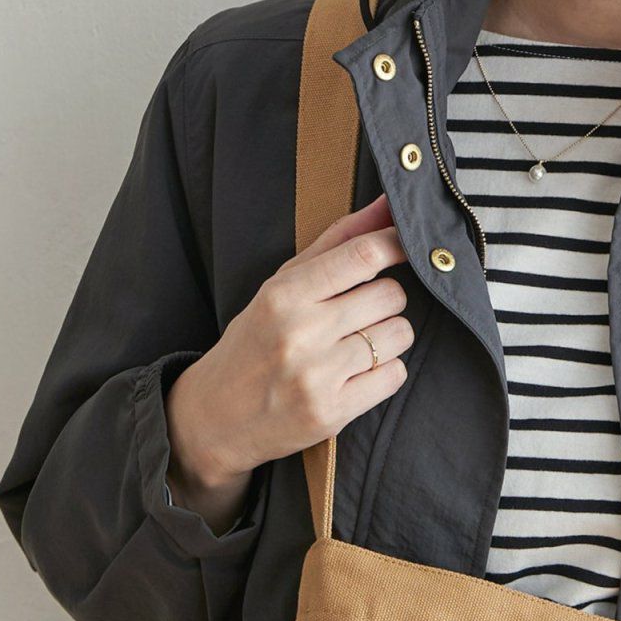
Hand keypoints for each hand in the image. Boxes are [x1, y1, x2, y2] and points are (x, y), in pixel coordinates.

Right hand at [165, 191, 412, 504]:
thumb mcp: (282, 284)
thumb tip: (388, 204)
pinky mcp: (332, 413)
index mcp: (284, 294)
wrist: (214, 416)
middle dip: (386, 300)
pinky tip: (355, 374)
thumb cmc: (255, 340)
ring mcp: (317, 376)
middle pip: (391, 295)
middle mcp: (300, 333)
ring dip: (388, 338)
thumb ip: (338, 241)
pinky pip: (395, 376)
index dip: (397, 246)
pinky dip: (384, 372)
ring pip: (399, 335)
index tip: (406, 246)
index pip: (364, 256)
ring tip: (354, 345)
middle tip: (360, 312)